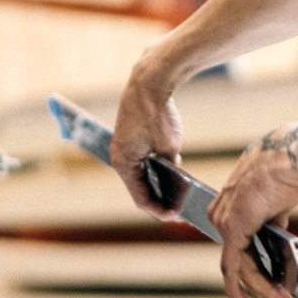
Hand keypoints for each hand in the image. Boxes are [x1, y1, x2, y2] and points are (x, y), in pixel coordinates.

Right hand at [112, 63, 183, 220]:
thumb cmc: (157, 114)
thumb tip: (175, 177)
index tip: (175, 216)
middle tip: (178, 210)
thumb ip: (171, 167)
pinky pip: (141, 161)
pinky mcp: (130, 137)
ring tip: (176, 195)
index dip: (158, 210)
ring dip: (157, 185)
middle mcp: (119, 156)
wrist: (149, 81)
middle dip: (158, 199)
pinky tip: (171, 175)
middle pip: (139, 188)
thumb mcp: (170, 147)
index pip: (140, 197)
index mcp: (123, 163)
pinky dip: (154, 170)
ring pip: (140, 174)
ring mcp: (123, 146)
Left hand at [210, 139, 297, 297]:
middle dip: (257, 281)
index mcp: (226, 206)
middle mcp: (218, 216)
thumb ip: (270, 225)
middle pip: (238, 258)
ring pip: (240, 266)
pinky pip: (236, 266)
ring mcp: (223, 225)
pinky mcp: (232, 233)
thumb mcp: (274, 205)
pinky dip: (244, 285)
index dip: (249, 264)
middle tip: (277, 296)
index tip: (263, 278)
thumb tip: (279, 247)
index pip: (235, 243)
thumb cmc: (283, 175)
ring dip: (261, 287)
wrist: (284, 160)